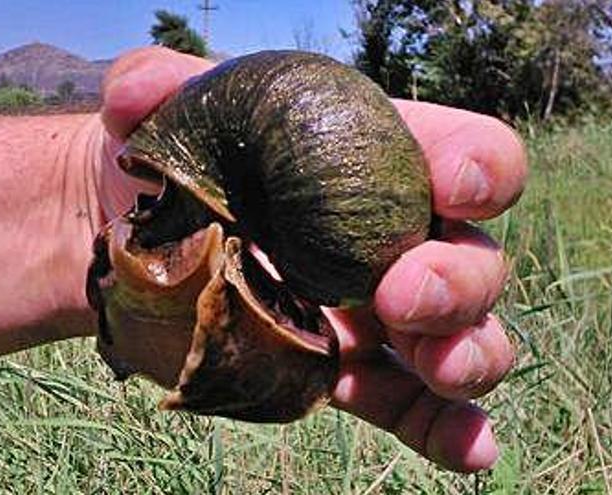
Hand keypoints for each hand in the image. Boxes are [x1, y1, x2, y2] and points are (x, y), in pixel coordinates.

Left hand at [93, 47, 526, 472]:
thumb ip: (154, 85)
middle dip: (458, 281)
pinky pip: (415, 408)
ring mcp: (378, 315)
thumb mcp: (159, 113)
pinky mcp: (349, 375)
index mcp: (379, 161)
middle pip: (474, 260)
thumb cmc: (168, 164)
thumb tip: (140, 90)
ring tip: (437, 365)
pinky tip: (473, 452)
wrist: (132, 244)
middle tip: (399, 293)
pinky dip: (450, 431)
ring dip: (468, 355)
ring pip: (464, 338)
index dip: (479, 171)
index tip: (451, 189)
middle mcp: (397, 238)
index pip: (467, 156)